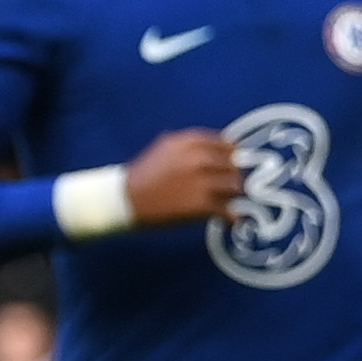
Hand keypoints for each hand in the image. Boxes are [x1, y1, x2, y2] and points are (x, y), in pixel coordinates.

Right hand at [123, 128, 245, 225]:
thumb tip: (223, 149)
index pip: (227, 145)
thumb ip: (194, 146)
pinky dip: (231, 216)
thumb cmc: (145, 174)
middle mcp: (198, 159)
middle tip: (225, 186)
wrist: (126, 199)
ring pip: (235, 187)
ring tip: (224, 201)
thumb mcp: (166, 147)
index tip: (231, 165)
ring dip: (232, 196)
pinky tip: (228, 218)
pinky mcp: (201, 205)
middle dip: (230, 176)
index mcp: (190, 142)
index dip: (231, 157)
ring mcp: (201, 182)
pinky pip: (229, 210)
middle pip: (233, 166)